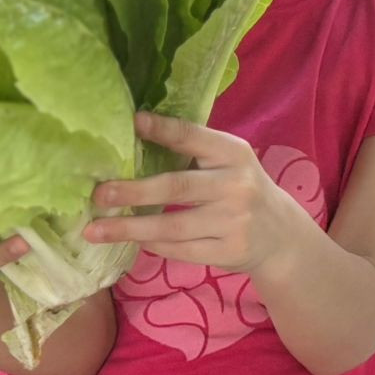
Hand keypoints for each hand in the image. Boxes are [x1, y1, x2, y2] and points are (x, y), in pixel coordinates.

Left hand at [83, 112, 310, 275]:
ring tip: (95, 229)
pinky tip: (132, 241)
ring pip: (173, 225)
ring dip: (130, 228)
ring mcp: (234, 221)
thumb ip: (193, 152)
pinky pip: (181, 250)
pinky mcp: (229, 251)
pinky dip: (153, 245)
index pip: (194, 138)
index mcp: (234, 153)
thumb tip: (133, 137)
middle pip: (177, 187)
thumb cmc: (240, 189)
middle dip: (134, 192)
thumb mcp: (227, 163)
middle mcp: (236, 185)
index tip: (133, 122)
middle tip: (99, 194)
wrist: (280, 234)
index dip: (164, 130)